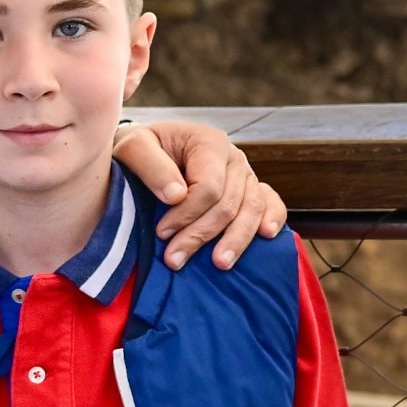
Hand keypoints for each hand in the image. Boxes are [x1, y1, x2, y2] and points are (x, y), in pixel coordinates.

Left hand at [116, 119, 285, 269]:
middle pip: (228, 203)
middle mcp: (233, 157)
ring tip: (220, 264)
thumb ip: (151, 167)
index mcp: (208, 141)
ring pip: (252, 209)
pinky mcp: (250, 189)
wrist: (148, 153)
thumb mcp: (133, 148)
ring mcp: (245, 174)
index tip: (161, 233)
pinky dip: (273, 218)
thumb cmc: (141, 152)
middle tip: (174, 260)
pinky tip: (267, 235)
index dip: (186, 214)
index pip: (208, 187)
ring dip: (236, 240)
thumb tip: (176, 195)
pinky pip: (270, 203)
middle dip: (201, 235)